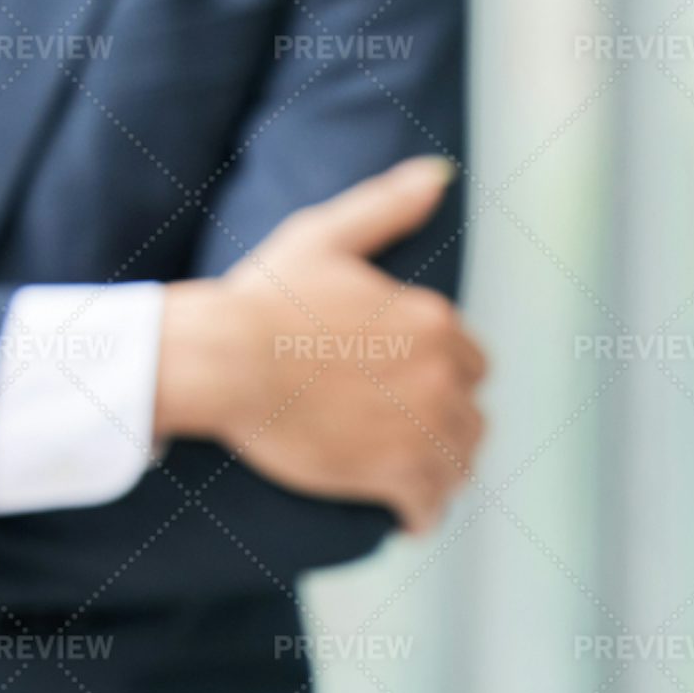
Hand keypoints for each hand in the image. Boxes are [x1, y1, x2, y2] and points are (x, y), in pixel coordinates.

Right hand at [155, 155, 488, 531]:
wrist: (224, 360)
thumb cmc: (263, 298)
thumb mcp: (324, 237)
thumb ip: (386, 207)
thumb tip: (441, 173)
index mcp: (432, 320)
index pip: (468, 361)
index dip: (442, 376)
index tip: (415, 391)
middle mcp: (441, 374)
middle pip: (470, 415)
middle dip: (448, 426)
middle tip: (415, 441)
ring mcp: (422, 426)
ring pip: (458, 461)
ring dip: (441, 473)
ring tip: (416, 484)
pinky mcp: (395, 473)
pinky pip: (430, 504)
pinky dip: (422, 514)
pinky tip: (408, 519)